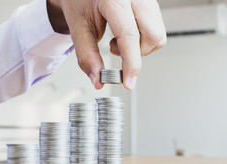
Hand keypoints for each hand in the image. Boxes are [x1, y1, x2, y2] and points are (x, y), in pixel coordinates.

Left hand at [47, 0, 166, 89]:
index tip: (129, 81)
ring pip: (157, 34)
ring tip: (117, 40)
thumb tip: (98, 79)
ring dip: (138, 47)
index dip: (131, 63)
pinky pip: (156, 28)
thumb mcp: (78, 28)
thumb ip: (87, 56)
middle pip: (153, 35)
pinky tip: (124, 34)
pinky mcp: (150, 3)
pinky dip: (141, 40)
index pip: (129, 35)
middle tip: (113, 49)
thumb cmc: (79, 2)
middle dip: (136, 54)